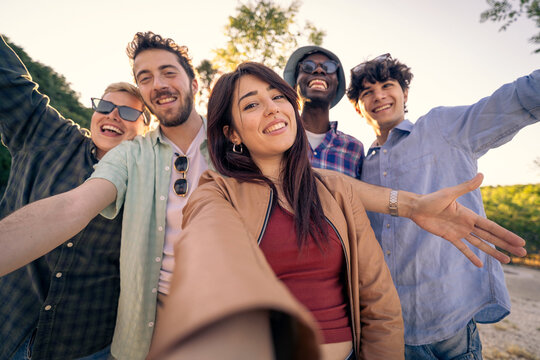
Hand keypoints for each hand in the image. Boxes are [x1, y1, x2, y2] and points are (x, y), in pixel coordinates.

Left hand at [409, 173, 526, 267]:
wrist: (416, 207)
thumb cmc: (431, 199)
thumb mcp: (449, 193)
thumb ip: (466, 186)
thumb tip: (482, 175)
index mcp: (469, 215)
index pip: (492, 227)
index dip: (506, 234)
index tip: (520, 242)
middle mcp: (467, 224)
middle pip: (490, 237)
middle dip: (506, 245)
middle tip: (522, 253)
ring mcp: (459, 232)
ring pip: (480, 244)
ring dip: (493, 252)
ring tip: (507, 261)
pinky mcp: (449, 237)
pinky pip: (463, 248)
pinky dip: (471, 256)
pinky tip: (480, 264)